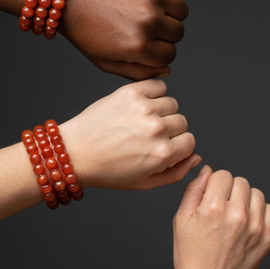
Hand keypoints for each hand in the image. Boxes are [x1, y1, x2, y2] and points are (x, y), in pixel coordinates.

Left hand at [58, 80, 198, 189]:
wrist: (73, 153)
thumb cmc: (107, 170)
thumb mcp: (145, 183)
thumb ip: (177, 173)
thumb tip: (196, 157)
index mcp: (162, 154)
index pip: (190, 141)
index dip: (177, 146)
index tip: (162, 147)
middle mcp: (156, 130)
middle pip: (182, 122)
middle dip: (169, 130)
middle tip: (146, 136)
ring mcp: (144, 108)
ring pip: (172, 104)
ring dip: (161, 111)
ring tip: (141, 121)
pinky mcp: (131, 92)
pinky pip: (159, 85)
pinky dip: (154, 92)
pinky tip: (140, 105)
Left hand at [60, 0, 189, 80]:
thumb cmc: (85, 28)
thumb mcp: (107, 62)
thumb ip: (139, 72)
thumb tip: (167, 69)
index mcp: (138, 46)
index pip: (170, 56)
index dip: (157, 52)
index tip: (144, 42)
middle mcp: (148, 20)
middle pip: (178, 33)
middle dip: (164, 32)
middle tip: (143, 23)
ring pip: (182, 11)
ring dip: (170, 12)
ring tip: (149, 8)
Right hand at [172, 168, 269, 268]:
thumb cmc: (191, 255)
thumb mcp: (181, 219)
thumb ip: (194, 189)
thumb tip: (207, 170)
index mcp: (213, 208)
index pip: (222, 174)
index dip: (214, 184)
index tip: (211, 198)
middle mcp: (236, 215)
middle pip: (240, 182)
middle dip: (230, 191)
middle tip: (222, 208)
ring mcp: (255, 227)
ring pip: (256, 193)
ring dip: (246, 200)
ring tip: (234, 216)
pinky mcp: (267, 238)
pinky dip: (260, 212)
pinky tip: (247, 223)